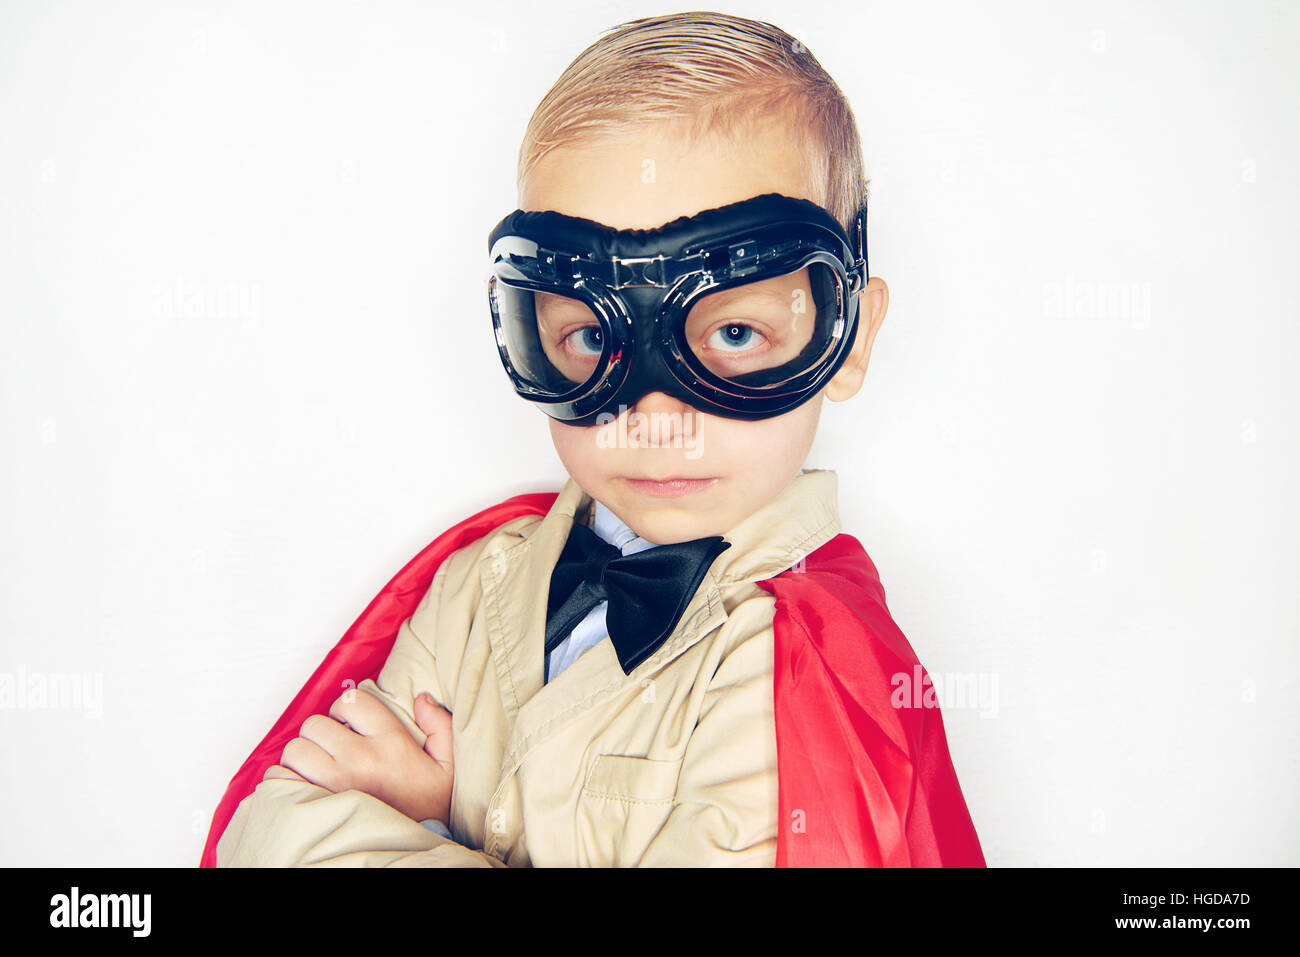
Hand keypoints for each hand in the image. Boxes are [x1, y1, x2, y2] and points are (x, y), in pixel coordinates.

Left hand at [264, 690, 453, 824]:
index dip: (347, 709)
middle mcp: (359, 758)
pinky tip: (305, 787)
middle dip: (323, 734)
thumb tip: (422, 699)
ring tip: (319, 768)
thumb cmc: (428, 810)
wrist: (411, 849)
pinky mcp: (313, 805)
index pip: (351, 700)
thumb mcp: (447, 767)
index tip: (351, 725)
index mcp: (390, 742)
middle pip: (315, 724)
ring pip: (295, 749)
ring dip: (303, 756)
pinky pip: (279, 778)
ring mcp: (332, 783)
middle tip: (334, 750)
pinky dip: (285, 780)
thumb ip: (441, 727)